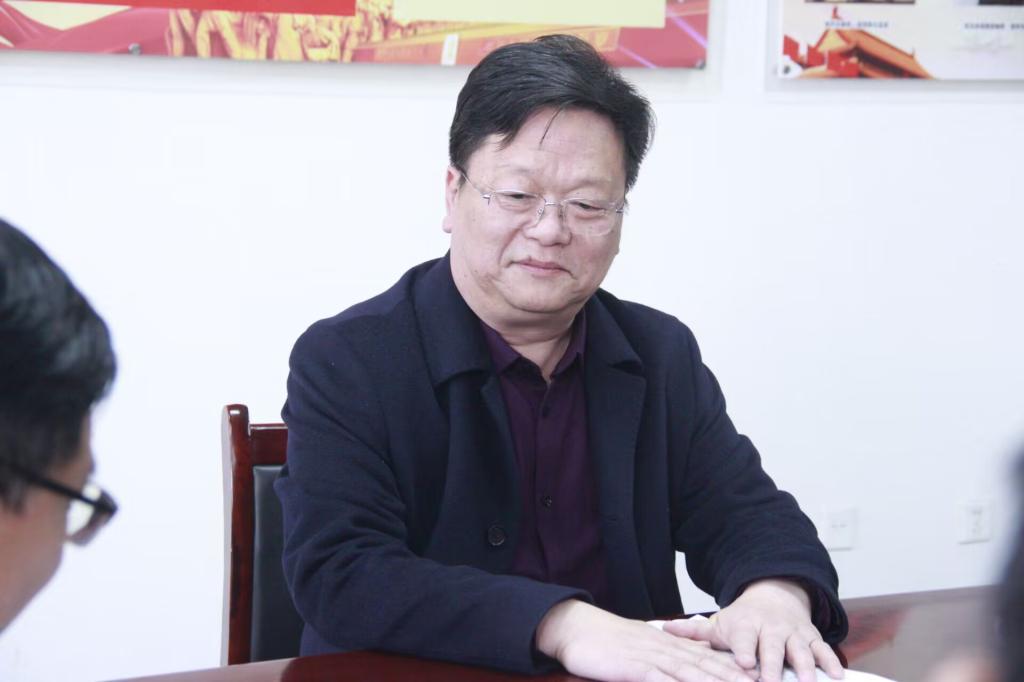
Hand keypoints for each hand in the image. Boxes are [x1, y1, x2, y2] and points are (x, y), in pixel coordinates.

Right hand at [536, 599, 757, 681]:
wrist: (576, 627)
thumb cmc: (608, 642)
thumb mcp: (644, 648)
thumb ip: (668, 657)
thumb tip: (690, 665)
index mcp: (671, 647)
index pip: (712, 661)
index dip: (739, 672)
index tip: (763, 679)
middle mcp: (668, 651)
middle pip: (710, 669)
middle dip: (739, 680)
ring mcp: (653, 659)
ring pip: (693, 675)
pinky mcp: (636, 668)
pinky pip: (662, 681)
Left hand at [662, 579, 843, 681]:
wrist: (774, 596)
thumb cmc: (742, 620)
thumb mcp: (719, 623)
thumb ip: (694, 631)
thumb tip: (663, 628)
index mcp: (745, 625)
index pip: (744, 638)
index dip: (744, 651)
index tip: (744, 664)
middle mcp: (770, 628)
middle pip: (772, 647)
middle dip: (773, 664)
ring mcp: (793, 633)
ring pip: (800, 649)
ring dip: (804, 665)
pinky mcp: (811, 637)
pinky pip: (823, 649)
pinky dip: (830, 661)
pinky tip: (835, 676)